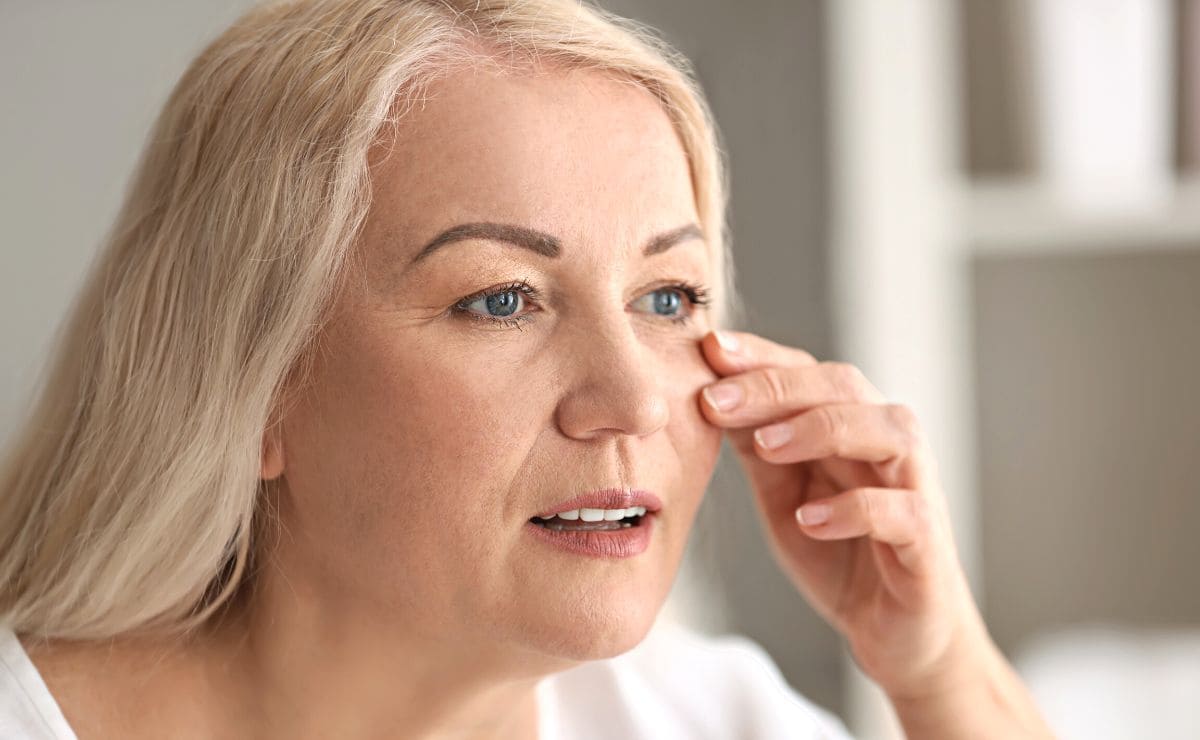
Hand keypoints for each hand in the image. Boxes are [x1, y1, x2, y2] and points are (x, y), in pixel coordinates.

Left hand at [697, 329, 988, 698]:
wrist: (894, 629)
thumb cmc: (839, 551)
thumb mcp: (783, 493)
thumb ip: (758, 446)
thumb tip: (707, 394)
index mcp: (850, 422)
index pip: (806, 370)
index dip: (759, 357)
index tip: (708, 350)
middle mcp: (888, 441)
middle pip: (843, 386)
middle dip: (776, 387)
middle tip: (715, 400)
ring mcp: (914, 485)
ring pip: (887, 429)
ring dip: (821, 429)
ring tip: (764, 447)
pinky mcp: (927, 538)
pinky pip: (901, 510)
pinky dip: (855, 508)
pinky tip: (810, 519)